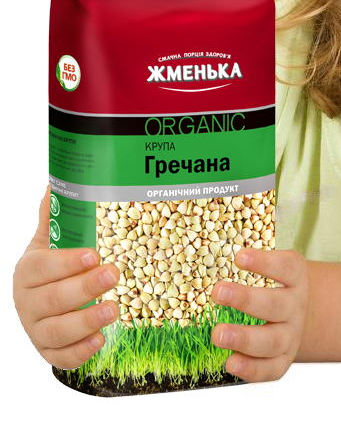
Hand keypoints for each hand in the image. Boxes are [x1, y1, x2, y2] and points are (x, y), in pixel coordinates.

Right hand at [13, 185, 120, 367]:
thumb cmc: (55, 266)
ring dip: (86, 321)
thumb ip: (55, 216)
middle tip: (114, 274)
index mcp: (28, 270)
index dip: (66, 262)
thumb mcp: (53, 240)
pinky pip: (60, 357)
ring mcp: (36, 329)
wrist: (44, 301)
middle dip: (84, 288)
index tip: (93, 254)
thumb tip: (57, 182)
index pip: (42, 267)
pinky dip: (80, 352)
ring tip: (114, 310)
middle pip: (51, 299)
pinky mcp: (49, 351)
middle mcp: (27, 302)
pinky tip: (101, 340)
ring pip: (56, 331)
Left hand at [210, 247, 307, 382]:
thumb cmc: (276, 286)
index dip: (265, 262)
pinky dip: (251, 369)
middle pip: (277, 305)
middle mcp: (296, 306)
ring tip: (217, 333)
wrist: (300, 315)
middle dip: (246, 299)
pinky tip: (230, 363)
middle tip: (217, 291)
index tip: (239, 256)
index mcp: (296, 278)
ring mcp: (291, 336)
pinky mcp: (283, 360)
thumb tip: (204, 248)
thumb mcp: (275, 268)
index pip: (286, 267)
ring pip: (273, 340)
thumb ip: (250, 261)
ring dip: (244, 338)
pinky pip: (271, 370)